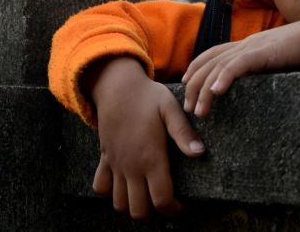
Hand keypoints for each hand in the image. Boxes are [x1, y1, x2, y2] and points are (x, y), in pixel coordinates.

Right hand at [87, 57, 204, 218]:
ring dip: (132, 205)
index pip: (161, 200)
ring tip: (146, 195)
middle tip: (164, 202)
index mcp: (151, 157)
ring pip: (119, 203)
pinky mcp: (105, 158)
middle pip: (138, 210)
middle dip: (153, 213)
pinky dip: (109, 193)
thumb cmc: (148, 97)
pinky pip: (100, 186)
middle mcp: (131, 166)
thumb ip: (183, 132)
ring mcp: (116, 164)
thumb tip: (199, 153)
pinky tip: (123, 185)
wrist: (117, 86)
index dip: (173, 210)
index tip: (181, 205)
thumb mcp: (170, 108)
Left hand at [182, 19, 299, 118]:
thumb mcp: (281, 61)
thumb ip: (267, 69)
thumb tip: (260, 88)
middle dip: (194, 84)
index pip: (214, 54)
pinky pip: (239, 64)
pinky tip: (216, 92)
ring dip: (205, 89)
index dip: (197, 67)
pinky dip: (224, 77)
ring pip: (219, 66)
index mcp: (249, 45)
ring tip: (198, 111)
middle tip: (188, 108)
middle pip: (210, 61)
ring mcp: (255, 46)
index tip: (186, 85)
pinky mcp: (265, 51)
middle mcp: (247, 44)